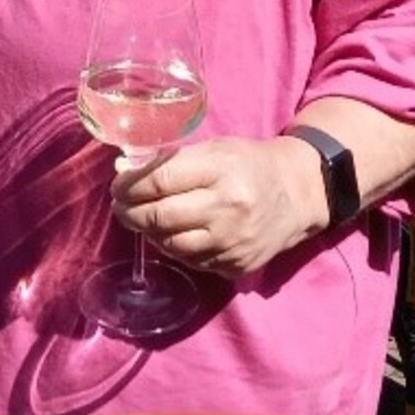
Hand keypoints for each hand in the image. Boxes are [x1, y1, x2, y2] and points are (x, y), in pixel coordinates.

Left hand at [110, 136, 326, 276]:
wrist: (297, 193)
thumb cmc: (250, 162)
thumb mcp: (217, 148)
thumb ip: (176, 159)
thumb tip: (127, 171)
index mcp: (221, 169)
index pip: (160, 180)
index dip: (129, 185)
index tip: (116, 185)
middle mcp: (227, 208)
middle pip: (160, 217)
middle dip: (130, 212)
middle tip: (119, 206)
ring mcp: (231, 241)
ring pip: (170, 244)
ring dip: (148, 232)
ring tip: (141, 219)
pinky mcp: (235, 265)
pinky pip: (190, 261)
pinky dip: (174, 247)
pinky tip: (171, 233)